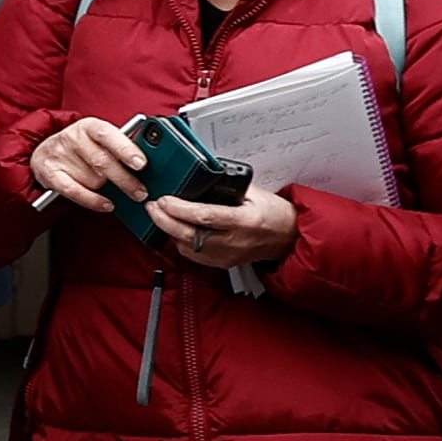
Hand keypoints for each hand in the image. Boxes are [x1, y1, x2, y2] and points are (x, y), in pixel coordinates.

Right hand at [29, 117, 148, 216]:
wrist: (45, 154)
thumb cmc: (82, 148)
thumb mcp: (99, 141)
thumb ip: (121, 147)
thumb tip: (147, 163)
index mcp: (89, 126)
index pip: (108, 135)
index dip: (126, 149)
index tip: (141, 164)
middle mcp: (72, 137)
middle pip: (103, 162)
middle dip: (125, 180)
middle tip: (141, 192)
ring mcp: (59, 155)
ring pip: (92, 179)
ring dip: (106, 189)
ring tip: (113, 190)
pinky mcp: (48, 173)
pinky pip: (74, 191)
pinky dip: (93, 200)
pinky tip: (106, 204)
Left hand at [146, 188, 296, 273]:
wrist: (289, 237)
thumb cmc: (275, 213)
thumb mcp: (255, 193)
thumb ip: (226, 187)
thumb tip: (198, 177)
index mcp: (245, 221)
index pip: (205, 216)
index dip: (179, 209)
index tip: (164, 199)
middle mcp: (235, 242)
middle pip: (190, 235)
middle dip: (165, 220)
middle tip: (153, 206)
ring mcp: (228, 256)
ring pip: (187, 247)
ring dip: (170, 231)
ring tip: (161, 215)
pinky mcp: (223, 264)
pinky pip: (193, 255)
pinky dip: (180, 242)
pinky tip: (176, 229)